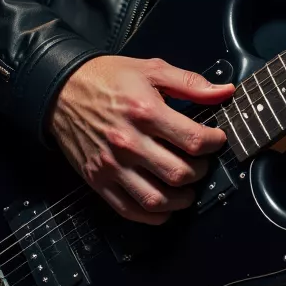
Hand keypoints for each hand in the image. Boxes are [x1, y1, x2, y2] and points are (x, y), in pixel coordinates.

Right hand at [45, 55, 234, 224]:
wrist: (61, 91)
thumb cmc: (107, 79)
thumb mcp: (151, 70)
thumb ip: (191, 83)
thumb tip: (225, 92)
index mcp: (145, 112)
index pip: (195, 141)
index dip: (215, 143)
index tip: (217, 140)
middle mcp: (129, 142)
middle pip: (180, 173)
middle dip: (201, 172)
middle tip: (202, 163)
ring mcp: (112, 165)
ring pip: (157, 199)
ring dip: (182, 200)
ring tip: (188, 188)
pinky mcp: (98, 180)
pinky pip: (130, 210)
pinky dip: (154, 215)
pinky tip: (164, 206)